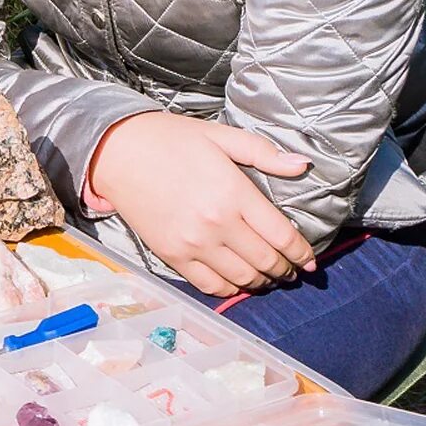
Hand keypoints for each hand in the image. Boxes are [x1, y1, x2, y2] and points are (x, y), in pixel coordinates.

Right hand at [87, 113, 318, 296]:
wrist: (116, 152)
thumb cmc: (170, 139)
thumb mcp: (220, 136)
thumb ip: (263, 153)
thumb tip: (302, 164)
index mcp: (233, 193)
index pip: (281, 235)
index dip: (301, 252)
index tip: (308, 259)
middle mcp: (216, 224)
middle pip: (265, 261)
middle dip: (285, 269)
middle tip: (291, 269)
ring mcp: (193, 244)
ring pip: (242, 278)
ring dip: (261, 282)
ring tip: (268, 276)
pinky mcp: (171, 255)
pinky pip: (209, 285)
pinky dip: (229, 288)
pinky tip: (236, 281)